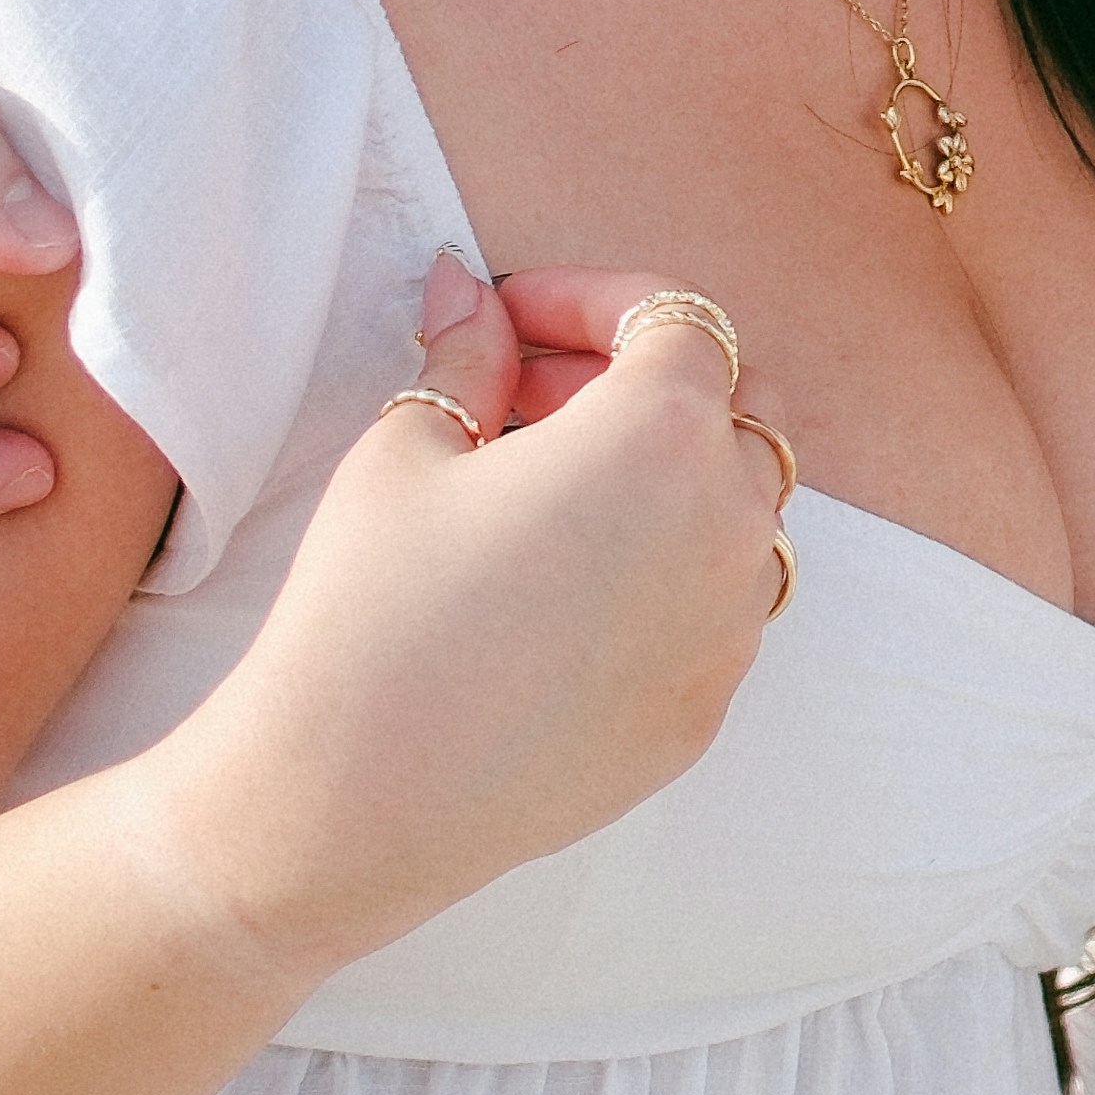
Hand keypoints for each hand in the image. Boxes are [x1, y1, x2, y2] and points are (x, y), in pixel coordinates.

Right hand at [132, 257, 795, 966]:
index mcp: (663, 436)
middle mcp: (728, 526)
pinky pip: (713, 611)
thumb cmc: (373, 611)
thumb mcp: (408, 450)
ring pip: (737, 511)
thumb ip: (467, 355)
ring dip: (662, 477)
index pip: (676, 319)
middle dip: (637, 380)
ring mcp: (730, 630)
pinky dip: (660, 571)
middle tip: (526, 397)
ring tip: (544, 493)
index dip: (589, 301)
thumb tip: (469, 293)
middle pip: (732, 408)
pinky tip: (560, 590)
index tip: (512, 318)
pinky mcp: (706, 711)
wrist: (357, 801)